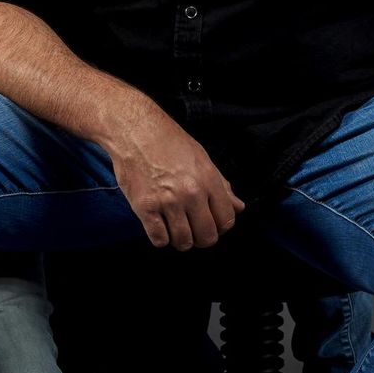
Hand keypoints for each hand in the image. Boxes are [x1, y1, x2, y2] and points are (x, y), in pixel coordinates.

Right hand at [103, 105, 243, 249]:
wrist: (135, 130)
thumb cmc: (168, 141)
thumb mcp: (202, 158)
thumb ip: (221, 185)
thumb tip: (238, 207)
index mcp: (208, 180)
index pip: (226, 220)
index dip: (221, 226)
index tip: (212, 224)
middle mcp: (190, 193)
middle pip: (206, 237)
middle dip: (201, 238)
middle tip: (193, 229)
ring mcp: (167, 202)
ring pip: (183, 242)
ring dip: (180, 239)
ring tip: (174, 226)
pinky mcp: (145, 207)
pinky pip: (159, 239)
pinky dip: (160, 237)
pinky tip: (159, 224)